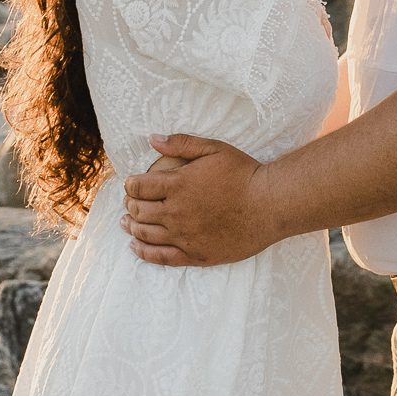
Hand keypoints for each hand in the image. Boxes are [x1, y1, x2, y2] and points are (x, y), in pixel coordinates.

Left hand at [120, 134, 279, 265]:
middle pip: (139, 211)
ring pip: (145, 234)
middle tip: (129, 202)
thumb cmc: (244, 173)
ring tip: (127, 223)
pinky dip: (143, 252)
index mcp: (178, 185)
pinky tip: (135, 247)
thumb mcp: (214, 148)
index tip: (131, 184)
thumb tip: (152, 138)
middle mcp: (176, 212)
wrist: (269, 205)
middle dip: (129, 204)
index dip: (130, 184)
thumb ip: (182, 143)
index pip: (139, 187)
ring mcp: (184, 236)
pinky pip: (161, 257)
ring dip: (131, 227)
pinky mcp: (195, 254)